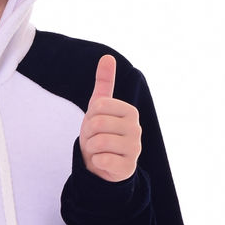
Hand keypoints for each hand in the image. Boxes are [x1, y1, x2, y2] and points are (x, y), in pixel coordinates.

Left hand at [79, 53, 141, 182]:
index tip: (95, 124)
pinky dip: (96, 162)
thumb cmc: (101, 133)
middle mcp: (136, 128)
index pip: (98, 106)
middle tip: (95, 140)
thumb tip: (107, 57)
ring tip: (99, 151)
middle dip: (88, 134)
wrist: (103, 164)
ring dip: (91, 149)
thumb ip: (104, 83)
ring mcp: (135, 149)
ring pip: (98, 143)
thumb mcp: (100, 107)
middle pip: (96, 124)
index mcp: (130, 111)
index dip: (89, 117)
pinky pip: (102, 160)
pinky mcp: (128, 167)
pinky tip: (104, 162)